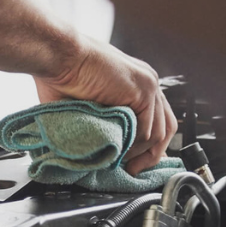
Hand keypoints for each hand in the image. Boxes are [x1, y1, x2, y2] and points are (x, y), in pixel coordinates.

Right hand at [35, 37, 176, 174]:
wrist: (59, 57)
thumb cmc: (62, 76)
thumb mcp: (87, 105)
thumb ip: (103, 124)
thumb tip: (105, 150)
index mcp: (135, 83)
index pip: (157, 119)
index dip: (149, 145)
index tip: (134, 163)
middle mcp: (147, 82)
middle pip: (166, 126)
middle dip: (152, 153)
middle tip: (134, 170)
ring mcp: (148, 85)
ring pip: (158, 132)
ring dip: (139, 152)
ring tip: (120, 160)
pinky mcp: (143, 89)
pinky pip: (147, 130)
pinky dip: (134, 145)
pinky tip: (117, 149)